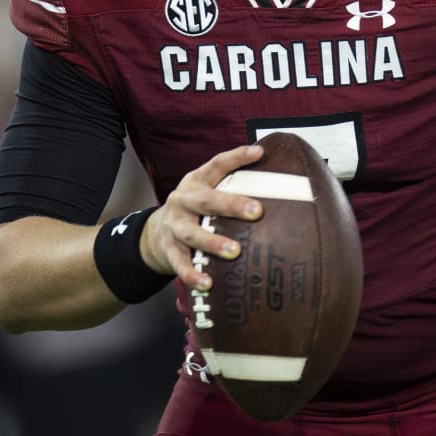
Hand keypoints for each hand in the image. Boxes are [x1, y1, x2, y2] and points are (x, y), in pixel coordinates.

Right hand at [140, 143, 265, 289]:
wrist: (155, 232)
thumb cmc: (196, 209)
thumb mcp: (208, 191)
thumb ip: (234, 186)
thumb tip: (280, 181)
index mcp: (197, 182)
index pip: (216, 165)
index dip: (236, 157)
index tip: (258, 153)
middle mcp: (183, 200)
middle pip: (206, 201)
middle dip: (231, 205)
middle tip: (256, 211)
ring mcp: (174, 225)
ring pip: (192, 233)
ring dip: (213, 243)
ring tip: (234, 252)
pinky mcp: (168, 249)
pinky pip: (180, 263)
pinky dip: (192, 274)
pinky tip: (207, 283)